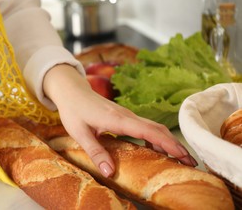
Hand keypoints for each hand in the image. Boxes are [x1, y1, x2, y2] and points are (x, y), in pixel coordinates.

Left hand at [43, 64, 197, 177]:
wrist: (71, 91)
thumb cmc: (73, 111)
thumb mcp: (79, 133)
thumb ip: (95, 152)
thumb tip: (111, 172)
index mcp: (117, 120)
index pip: (148, 132)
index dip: (167, 143)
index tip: (182, 155)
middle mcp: (126, 115)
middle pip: (157, 129)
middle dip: (175, 145)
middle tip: (191, 162)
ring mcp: (126, 115)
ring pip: (153, 127)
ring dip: (168, 141)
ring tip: (180, 159)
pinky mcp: (124, 116)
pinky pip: (145, 126)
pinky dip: (156, 138)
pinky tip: (157, 150)